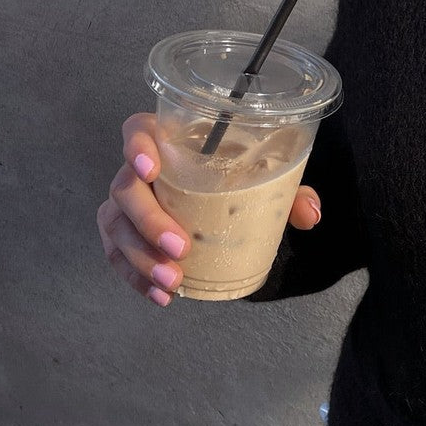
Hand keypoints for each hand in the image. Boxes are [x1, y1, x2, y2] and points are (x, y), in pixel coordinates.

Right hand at [97, 112, 321, 305]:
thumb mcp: (267, 179)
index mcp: (169, 139)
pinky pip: (116, 254)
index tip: (151, 169)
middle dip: (149, 221)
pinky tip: (161, 295)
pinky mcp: (123, 233)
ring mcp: (126, 202)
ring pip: (116, 225)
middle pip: (124, 188)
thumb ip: (289, 191)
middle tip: (181, 248)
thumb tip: (309, 213)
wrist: (223, 198)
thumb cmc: (239, 177)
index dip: (136, 146)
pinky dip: (135, 277)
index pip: (137, 129)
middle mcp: (139, 168)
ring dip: (140, 257)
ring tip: (172, 281)